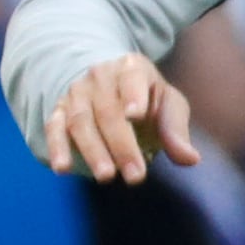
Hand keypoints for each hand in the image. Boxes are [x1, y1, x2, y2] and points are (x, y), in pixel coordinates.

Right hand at [41, 54, 197, 182]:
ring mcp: (76, 93)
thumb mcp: (168, 105)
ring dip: (93, 151)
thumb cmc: (147, 97)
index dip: (132, 96)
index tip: (134, 116)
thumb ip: (176, 130)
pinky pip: (54, 128)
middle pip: (108, 111)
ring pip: (80, 122)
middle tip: (135, 175)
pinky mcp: (59, 110)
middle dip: (121, 145)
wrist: (110, 81)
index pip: (132, 79)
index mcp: (131, 68)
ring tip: (106, 176)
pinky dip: (57, 148)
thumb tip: (190, 159)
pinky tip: (62, 168)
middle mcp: (99, 77)